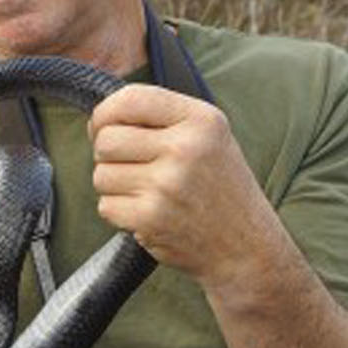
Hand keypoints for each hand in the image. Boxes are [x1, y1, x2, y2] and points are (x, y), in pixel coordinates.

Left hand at [87, 84, 283, 287]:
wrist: (247, 248)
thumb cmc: (219, 188)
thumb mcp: (209, 138)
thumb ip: (161, 119)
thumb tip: (99, 118)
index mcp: (201, 120)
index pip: (130, 99)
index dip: (105, 114)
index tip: (104, 128)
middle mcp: (186, 148)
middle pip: (106, 139)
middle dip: (108, 155)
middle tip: (133, 167)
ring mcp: (167, 184)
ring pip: (101, 174)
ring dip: (115, 186)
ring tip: (148, 193)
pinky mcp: (151, 217)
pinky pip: (106, 205)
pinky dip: (120, 212)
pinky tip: (148, 213)